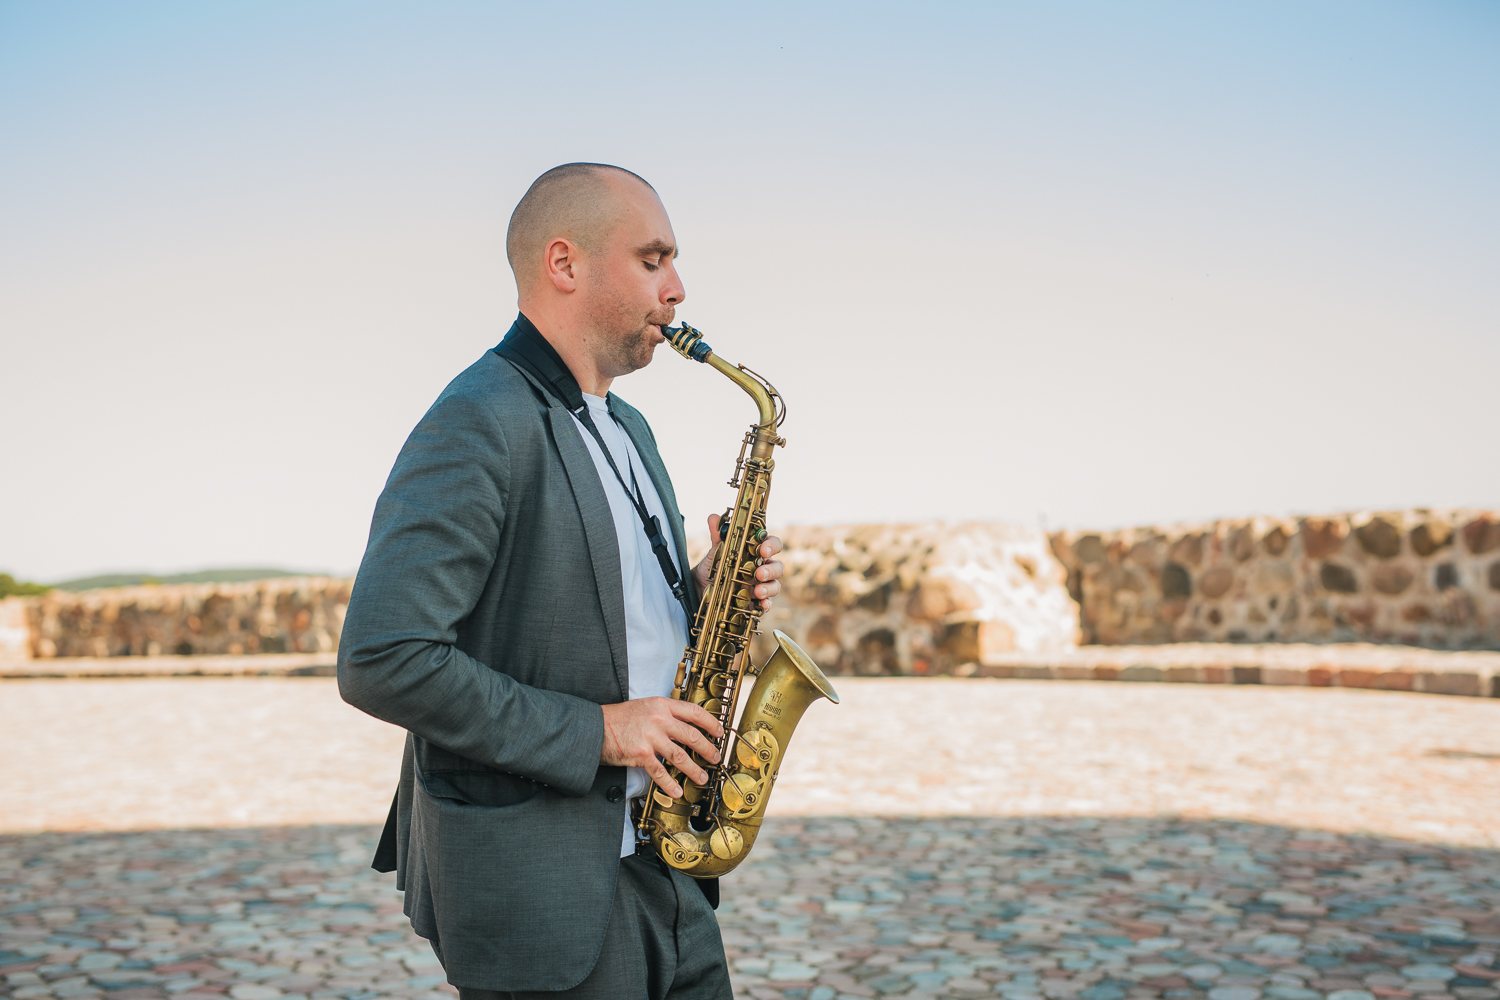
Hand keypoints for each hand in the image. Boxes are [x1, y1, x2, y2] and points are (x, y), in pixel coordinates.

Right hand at [600, 698, 723, 798]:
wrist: (594, 728)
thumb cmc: (618, 718)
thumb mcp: (644, 707)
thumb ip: (663, 714)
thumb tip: (683, 726)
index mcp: (661, 705)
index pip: (694, 712)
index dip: (710, 723)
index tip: (719, 732)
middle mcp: (659, 719)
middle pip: (692, 735)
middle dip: (708, 749)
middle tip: (715, 757)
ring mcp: (651, 737)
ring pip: (681, 755)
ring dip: (694, 769)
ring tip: (702, 777)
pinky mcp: (642, 754)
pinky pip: (660, 772)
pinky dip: (669, 784)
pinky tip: (676, 791)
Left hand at [692, 513, 785, 610]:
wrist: (700, 589)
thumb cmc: (714, 567)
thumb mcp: (715, 552)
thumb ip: (718, 535)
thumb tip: (714, 517)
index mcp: (756, 552)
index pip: (772, 544)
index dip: (772, 545)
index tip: (763, 549)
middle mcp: (762, 568)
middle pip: (778, 567)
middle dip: (771, 570)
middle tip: (758, 574)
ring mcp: (761, 586)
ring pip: (775, 585)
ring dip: (769, 588)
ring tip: (757, 592)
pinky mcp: (756, 603)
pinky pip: (767, 604)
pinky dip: (766, 604)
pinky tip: (761, 605)